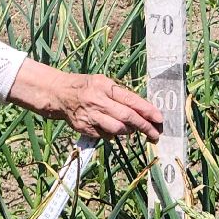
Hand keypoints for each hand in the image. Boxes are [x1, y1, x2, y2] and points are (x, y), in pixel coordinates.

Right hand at [7, 60, 163, 140]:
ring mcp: (90, 116)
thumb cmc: (86, 86)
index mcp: (104, 86)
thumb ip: (120, 95)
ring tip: (132, 130)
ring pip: (117, 129)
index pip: (131, 100)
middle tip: (155, 134)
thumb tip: (142, 111)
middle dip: (144, 127)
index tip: (160, 119)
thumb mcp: (102, 83)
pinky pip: (105, 135)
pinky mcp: (85, 128)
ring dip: (129, 132)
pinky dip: (112, 134)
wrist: (58, 93)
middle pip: (127, 117)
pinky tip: (110, 128)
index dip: (147, 110)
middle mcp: (98, 100)